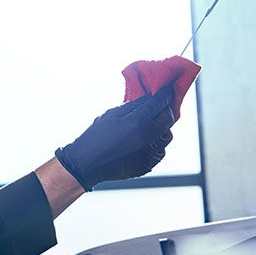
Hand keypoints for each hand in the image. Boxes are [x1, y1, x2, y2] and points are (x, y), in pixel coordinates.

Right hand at [55, 86, 175, 190]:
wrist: (86, 164)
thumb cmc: (95, 137)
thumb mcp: (112, 114)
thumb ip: (133, 105)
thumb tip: (149, 98)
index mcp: (138, 121)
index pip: (159, 103)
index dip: (165, 94)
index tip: (168, 90)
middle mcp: (148, 137)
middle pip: (168, 118)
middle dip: (167, 109)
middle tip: (162, 105)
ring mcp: (150, 153)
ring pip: (167, 135)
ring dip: (162, 127)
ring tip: (151, 125)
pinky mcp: (148, 164)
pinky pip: (160, 150)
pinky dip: (156, 143)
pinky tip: (144, 141)